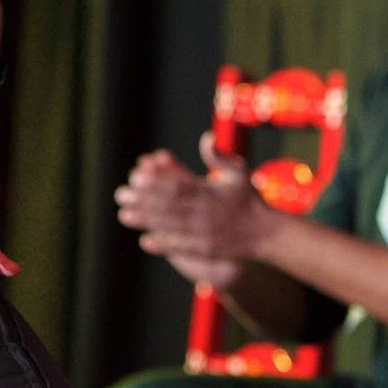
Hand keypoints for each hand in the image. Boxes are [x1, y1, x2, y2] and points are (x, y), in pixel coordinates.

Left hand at [114, 133, 271, 284]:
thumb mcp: (239, 173)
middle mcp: (206, 212)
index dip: (155, 182)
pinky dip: (163, 244)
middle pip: (168, 206)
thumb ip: (220, 157)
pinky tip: (145, 241)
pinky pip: (182, 247)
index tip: (136, 178)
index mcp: (211, 192)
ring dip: (146, 221)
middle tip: (120, 195)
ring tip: (124, 215)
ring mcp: (206, 232)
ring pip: (171, 226)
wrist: (267, 233)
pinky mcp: (207, 249)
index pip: (178, 186)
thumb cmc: (250, 201)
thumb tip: (205, 138)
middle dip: (142, 201)